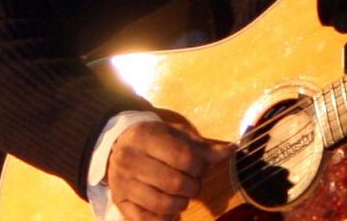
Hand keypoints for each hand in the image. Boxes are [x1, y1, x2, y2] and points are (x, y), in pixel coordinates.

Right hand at [107, 116, 231, 219]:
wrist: (116, 145)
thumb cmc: (154, 139)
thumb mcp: (176, 135)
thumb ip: (201, 147)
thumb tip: (230, 151)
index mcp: (146, 137)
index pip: (183, 157)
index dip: (199, 167)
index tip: (200, 168)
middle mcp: (129, 160)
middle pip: (174, 182)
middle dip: (193, 187)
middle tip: (193, 184)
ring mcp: (122, 183)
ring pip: (161, 203)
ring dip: (181, 204)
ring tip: (183, 196)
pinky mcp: (119, 202)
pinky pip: (145, 220)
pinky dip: (164, 219)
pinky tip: (171, 211)